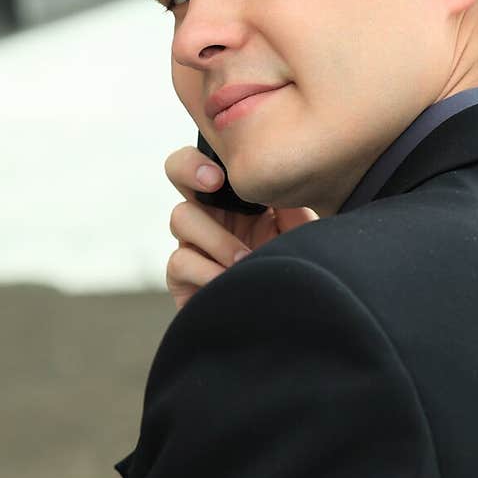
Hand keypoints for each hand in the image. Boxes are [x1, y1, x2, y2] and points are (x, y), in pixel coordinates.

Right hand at [165, 145, 318, 309]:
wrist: (286, 322)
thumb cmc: (292, 273)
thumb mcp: (300, 232)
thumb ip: (292, 203)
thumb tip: (280, 181)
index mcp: (235, 196)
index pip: (209, 158)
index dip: (205, 156)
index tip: (221, 174)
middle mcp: (209, 213)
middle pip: (176, 170)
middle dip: (189, 170)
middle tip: (213, 183)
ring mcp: (192, 243)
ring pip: (180, 218)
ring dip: (216, 238)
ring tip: (245, 260)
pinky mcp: (180, 278)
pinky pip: (180, 261)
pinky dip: (208, 271)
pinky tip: (231, 281)